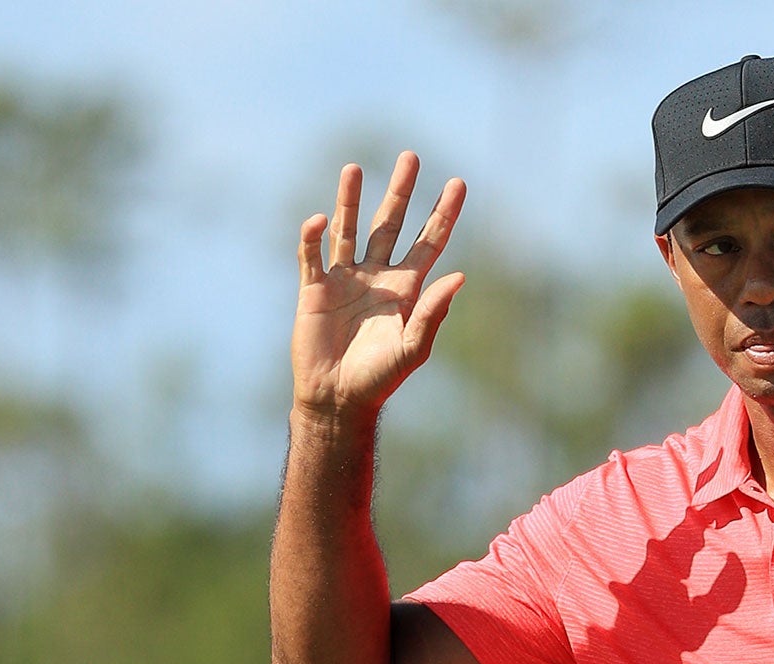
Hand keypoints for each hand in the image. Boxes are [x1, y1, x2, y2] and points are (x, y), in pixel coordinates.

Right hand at [292, 151, 465, 421]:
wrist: (337, 398)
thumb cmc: (379, 378)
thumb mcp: (412, 347)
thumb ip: (433, 312)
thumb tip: (460, 276)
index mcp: (406, 290)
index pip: (430, 242)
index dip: (444, 214)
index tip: (459, 183)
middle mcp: (377, 277)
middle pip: (391, 224)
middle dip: (402, 192)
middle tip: (411, 156)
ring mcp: (345, 279)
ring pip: (349, 229)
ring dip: (352, 199)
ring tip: (355, 168)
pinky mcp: (314, 289)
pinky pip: (312, 254)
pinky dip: (313, 236)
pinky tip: (319, 220)